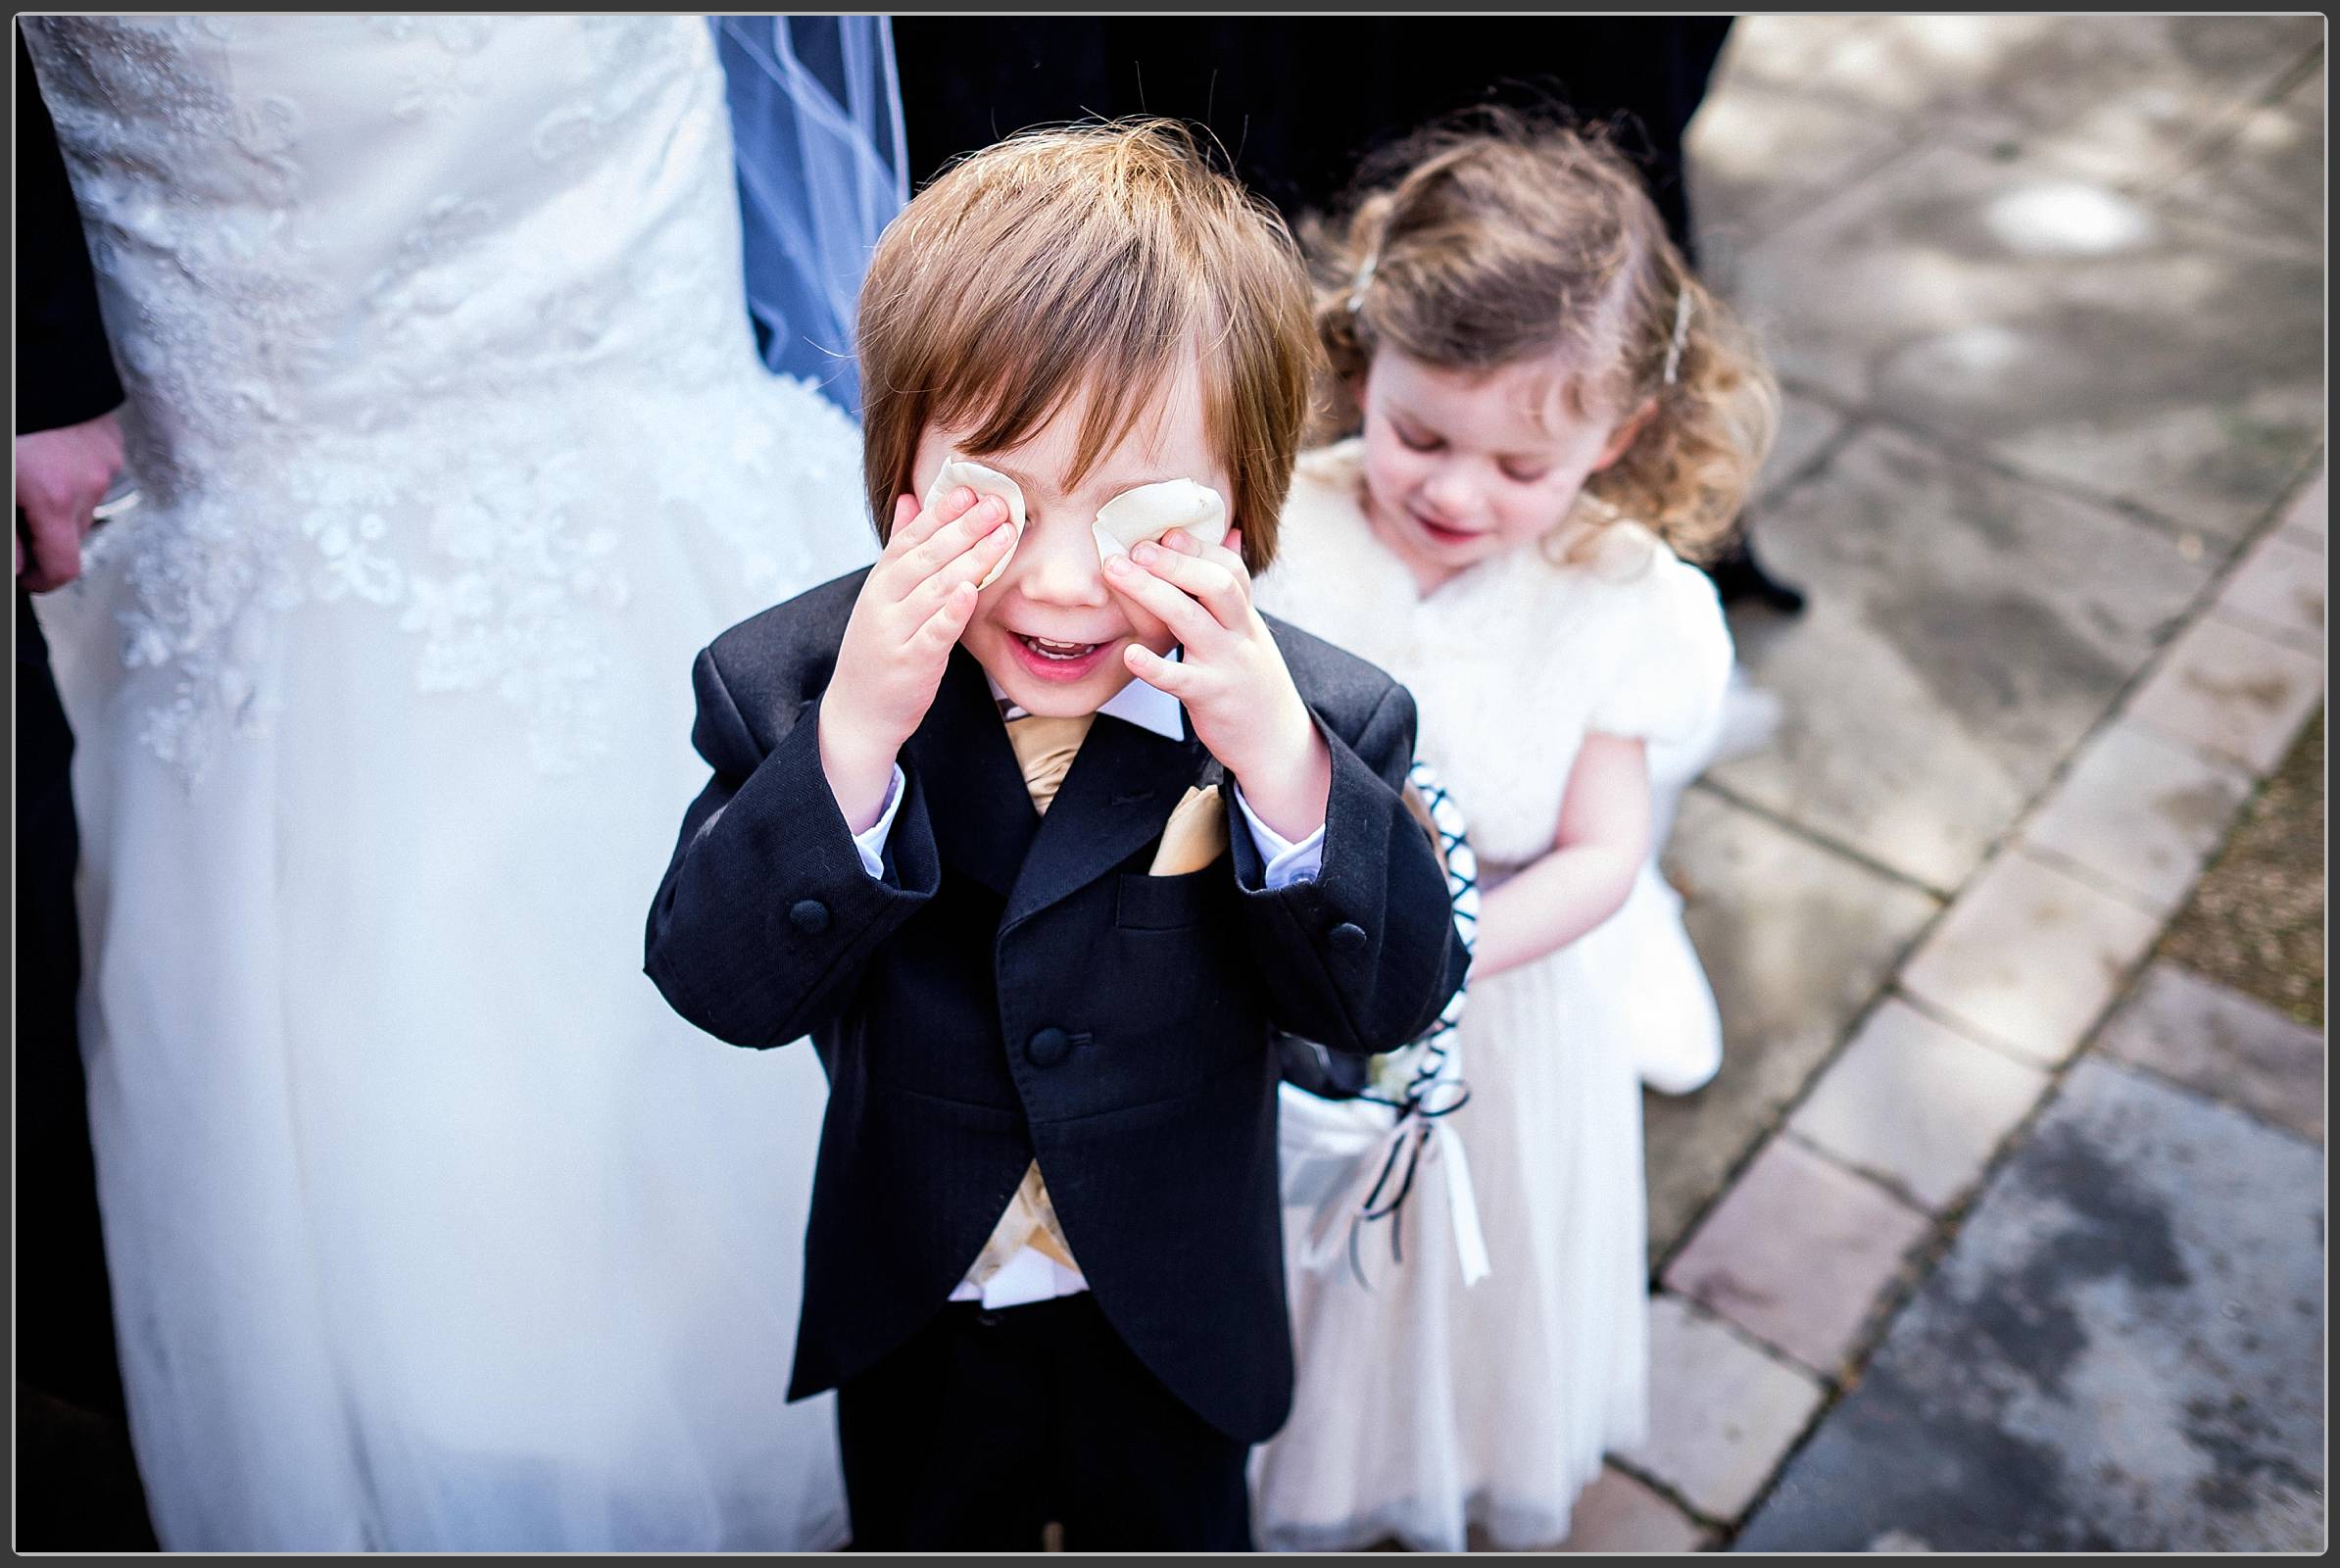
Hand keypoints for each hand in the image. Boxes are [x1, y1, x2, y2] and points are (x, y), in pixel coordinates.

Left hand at [14, 410, 123, 592]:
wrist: (34, 354)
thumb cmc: (13, 417)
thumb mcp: (1, 481)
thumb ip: (9, 529)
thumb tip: (19, 565)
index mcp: (52, 498)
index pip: (62, 568)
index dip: (40, 581)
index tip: (23, 577)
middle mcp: (87, 485)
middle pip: (73, 539)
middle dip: (43, 541)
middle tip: (17, 524)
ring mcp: (104, 461)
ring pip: (84, 506)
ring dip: (57, 507)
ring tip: (28, 481)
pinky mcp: (109, 440)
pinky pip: (93, 474)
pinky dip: (71, 477)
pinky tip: (45, 455)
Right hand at [818, 484, 1017, 829]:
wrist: (858, 712)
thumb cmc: (879, 650)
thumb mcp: (882, 595)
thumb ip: (898, 547)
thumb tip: (908, 497)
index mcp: (879, 583)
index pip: (910, 539)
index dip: (940, 513)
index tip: (969, 490)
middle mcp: (883, 603)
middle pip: (926, 559)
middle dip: (964, 529)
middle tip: (998, 505)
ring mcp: (894, 634)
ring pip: (934, 590)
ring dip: (971, 560)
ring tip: (1003, 537)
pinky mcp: (909, 665)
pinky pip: (933, 635)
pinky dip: (951, 613)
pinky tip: (971, 591)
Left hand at [1105, 526, 1332, 843]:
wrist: (1277, 742)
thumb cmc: (1251, 683)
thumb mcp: (1248, 632)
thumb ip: (1234, 589)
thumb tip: (1231, 535)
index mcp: (1245, 618)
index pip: (1231, 569)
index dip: (1199, 546)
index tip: (1166, 530)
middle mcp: (1240, 635)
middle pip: (1217, 584)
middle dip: (1176, 561)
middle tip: (1135, 546)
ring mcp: (1227, 666)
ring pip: (1193, 621)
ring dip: (1152, 592)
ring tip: (1116, 572)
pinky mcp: (1211, 699)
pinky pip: (1180, 680)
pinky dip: (1154, 667)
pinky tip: (1129, 654)